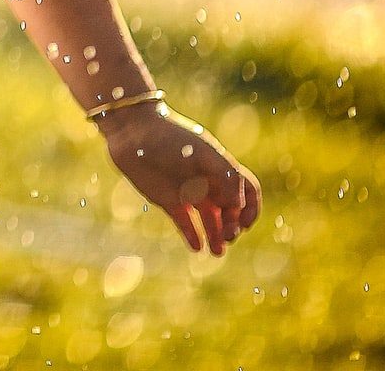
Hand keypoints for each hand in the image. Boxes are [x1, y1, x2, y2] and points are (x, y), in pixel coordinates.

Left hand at [97, 101, 262, 255]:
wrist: (133, 132)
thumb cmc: (171, 137)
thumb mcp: (204, 152)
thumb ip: (227, 176)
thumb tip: (237, 205)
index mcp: (220, 169)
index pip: (247, 193)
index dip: (250, 209)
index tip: (243, 221)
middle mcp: (207, 183)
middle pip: (230, 211)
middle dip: (232, 226)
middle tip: (227, 236)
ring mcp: (188, 193)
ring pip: (210, 221)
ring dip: (216, 236)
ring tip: (217, 252)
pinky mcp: (169, 201)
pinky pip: (186, 223)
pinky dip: (193, 236)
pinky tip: (198, 248)